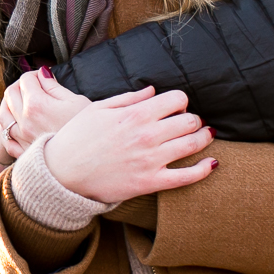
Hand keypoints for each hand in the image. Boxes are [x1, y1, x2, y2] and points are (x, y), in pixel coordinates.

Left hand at [0, 67, 94, 154]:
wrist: (89, 158)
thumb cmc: (87, 130)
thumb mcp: (76, 101)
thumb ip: (54, 86)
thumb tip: (43, 73)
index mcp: (37, 104)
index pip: (26, 80)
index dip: (34, 75)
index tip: (42, 77)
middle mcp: (24, 120)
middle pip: (10, 94)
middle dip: (20, 86)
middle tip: (32, 87)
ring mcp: (22, 138)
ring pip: (3, 115)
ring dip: (9, 104)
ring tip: (20, 102)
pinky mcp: (23, 153)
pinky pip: (6, 138)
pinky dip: (6, 128)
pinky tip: (12, 124)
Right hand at [42, 88, 216, 204]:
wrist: (62, 174)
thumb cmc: (76, 138)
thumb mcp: (97, 109)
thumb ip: (128, 98)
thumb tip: (153, 90)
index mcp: (134, 114)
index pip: (176, 99)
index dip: (179, 101)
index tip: (175, 107)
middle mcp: (147, 135)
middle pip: (190, 120)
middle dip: (193, 119)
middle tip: (189, 122)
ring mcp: (151, 160)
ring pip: (193, 144)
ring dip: (204, 137)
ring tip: (206, 135)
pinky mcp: (151, 182)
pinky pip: (187, 177)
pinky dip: (204, 170)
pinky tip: (211, 163)